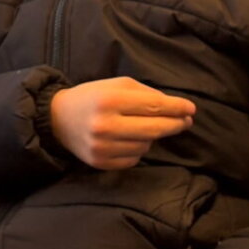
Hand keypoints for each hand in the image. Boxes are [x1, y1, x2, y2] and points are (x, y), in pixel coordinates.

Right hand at [49, 77, 195, 170]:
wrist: (57, 118)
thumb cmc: (92, 97)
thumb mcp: (116, 85)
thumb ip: (146, 94)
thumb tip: (178, 109)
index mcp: (109, 100)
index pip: (154, 106)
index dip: (177, 108)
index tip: (191, 109)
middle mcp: (105, 125)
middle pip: (155, 129)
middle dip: (175, 124)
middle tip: (186, 121)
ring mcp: (102, 147)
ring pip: (146, 145)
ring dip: (151, 136)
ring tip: (142, 127)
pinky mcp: (100, 163)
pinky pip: (134, 158)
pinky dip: (137, 149)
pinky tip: (128, 139)